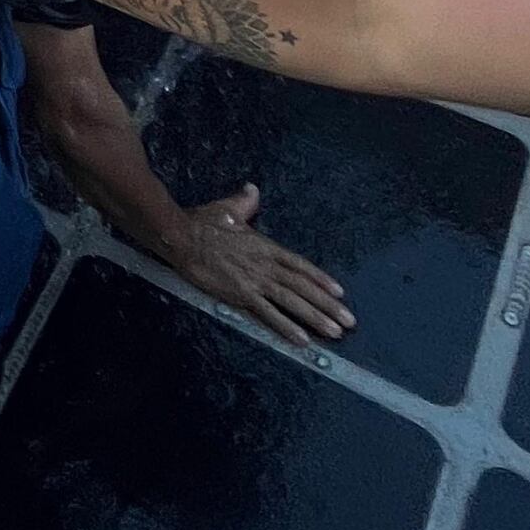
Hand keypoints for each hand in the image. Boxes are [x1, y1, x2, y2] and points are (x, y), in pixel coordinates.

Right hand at [156, 185, 352, 345]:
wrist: (180, 236)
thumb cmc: (201, 222)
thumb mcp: (227, 208)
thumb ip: (244, 202)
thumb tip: (252, 189)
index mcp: (265, 246)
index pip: (299, 265)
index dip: (320, 279)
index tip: (340, 292)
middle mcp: (265, 265)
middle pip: (302, 286)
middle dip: (328, 304)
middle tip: (349, 321)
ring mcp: (254, 280)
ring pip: (291, 301)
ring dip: (315, 317)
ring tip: (335, 332)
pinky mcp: (240, 294)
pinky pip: (267, 313)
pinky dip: (286, 326)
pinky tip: (301, 340)